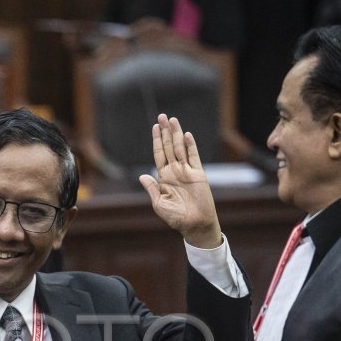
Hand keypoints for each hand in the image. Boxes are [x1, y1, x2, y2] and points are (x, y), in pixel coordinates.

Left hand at [139, 114, 222, 248]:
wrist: (194, 224)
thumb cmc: (175, 217)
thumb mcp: (159, 203)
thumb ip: (152, 188)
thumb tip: (142, 176)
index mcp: (164, 177)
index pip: (159, 155)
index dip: (157, 141)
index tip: (155, 127)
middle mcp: (175, 171)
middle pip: (169, 147)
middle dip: (165, 132)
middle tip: (162, 116)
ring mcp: (187, 171)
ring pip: (180, 148)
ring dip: (176, 134)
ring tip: (172, 120)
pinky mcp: (198, 174)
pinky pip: (194, 157)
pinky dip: (190, 146)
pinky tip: (186, 135)